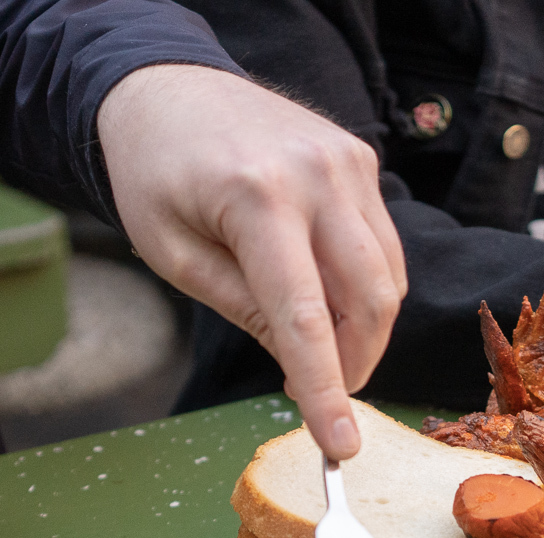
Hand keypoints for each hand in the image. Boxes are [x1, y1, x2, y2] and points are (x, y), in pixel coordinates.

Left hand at [98, 65, 405, 458]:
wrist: (166, 85)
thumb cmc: (155, 173)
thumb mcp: (173, 253)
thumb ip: (240, 307)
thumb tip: (301, 363)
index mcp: (257, 197)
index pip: (305, 317)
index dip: (325, 390)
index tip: (340, 447)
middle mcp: (316, 174)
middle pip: (370, 300)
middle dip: (353, 365)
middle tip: (317, 397)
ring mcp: (348, 162)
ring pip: (387, 276)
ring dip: (362, 331)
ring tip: (313, 348)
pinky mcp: (360, 159)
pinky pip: (380, 244)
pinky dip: (363, 288)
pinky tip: (323, 299)